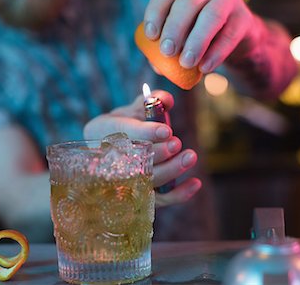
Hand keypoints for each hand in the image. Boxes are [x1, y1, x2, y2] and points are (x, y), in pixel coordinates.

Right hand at [83, 90, 201, 206]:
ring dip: (171, 170)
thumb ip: (150, 102)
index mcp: (103, 132)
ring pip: (149, 181)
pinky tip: (196, 183)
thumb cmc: (122, 127)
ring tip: (190, 156)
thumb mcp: (132, 110)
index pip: (124, 134)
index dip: (146, 133)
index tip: (166, 130)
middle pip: (136, 161)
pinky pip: (161, 200)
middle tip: (176, 143)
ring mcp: (127, 182)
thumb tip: (167, 100)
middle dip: (159, 152)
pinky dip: (179, 194)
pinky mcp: (143, 196)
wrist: (105, 152)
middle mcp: (111, 160)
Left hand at [144, 0, 254, 72]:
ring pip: (212, 16)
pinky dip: (215, 54)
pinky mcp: (244, 18)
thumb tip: (157, 66)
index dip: (156, 13)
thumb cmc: (198, 35)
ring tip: (186, 63)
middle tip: (167, 51)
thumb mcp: (181, 38)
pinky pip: (229, 36)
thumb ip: (166, 48)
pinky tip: (204, 68)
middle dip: (175, 28)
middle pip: (188, 2)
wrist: (234, 37)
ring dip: (197, 40)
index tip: (151, 36)